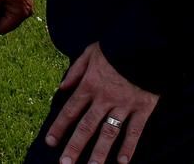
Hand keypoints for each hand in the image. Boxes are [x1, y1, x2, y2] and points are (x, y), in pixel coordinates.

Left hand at [44, 42, 158, 163]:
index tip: (50, 142)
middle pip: (87, 126)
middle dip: (74, 146)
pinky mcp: (142, 108)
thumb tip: (61, 87)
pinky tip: (123, 162)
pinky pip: (135, 130)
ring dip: (99, 153)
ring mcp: (124, 104)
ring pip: (109, 133)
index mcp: (90, 83)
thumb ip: (76, 70)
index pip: (71, 109)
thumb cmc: (116, 47)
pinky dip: (129, 146)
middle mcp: (104, 97)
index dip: (59, 126)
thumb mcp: (91, 51)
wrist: (144, 42)